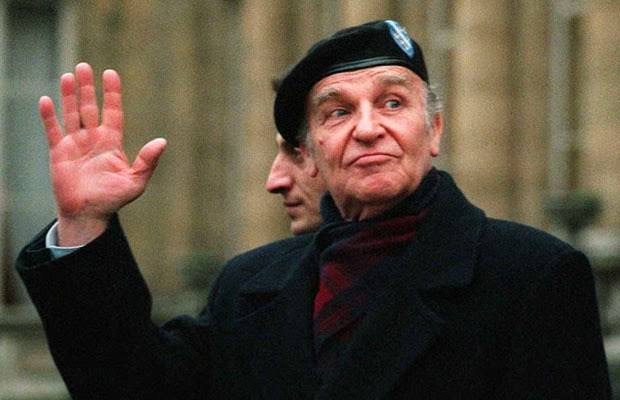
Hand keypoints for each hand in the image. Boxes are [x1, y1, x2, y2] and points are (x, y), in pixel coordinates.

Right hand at [40, 63, 166, 245]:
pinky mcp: (59, 153)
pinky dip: (49, 116)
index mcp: (111, 142)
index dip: (112, 93)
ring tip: (69, 75)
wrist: (88, 215)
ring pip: (71, 114)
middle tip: (84, 67)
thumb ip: (147, 161)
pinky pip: (53, 131)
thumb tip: (162, 141)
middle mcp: (93, 139)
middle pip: (89, 107)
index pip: (113, 111)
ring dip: (69, 95)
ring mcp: (75, 144)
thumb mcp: (135, 181)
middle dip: (87, 88)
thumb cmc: (113, 199)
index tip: (110, 73)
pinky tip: (47, 100)